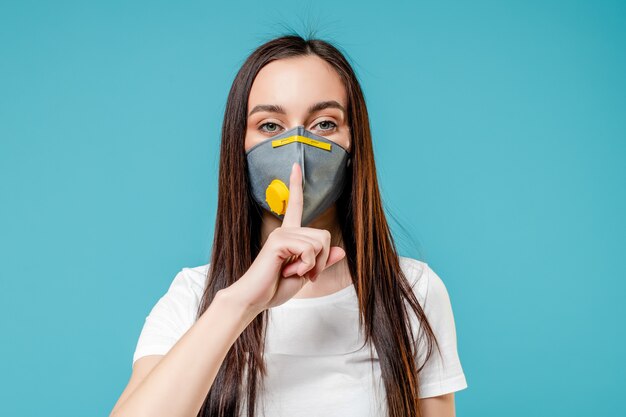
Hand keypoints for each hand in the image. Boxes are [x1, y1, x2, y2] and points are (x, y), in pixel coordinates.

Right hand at [226, 162, 345, 313]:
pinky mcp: (278, 241)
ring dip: (313, 265)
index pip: (295, 205)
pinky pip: (309, 250)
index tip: (296, 166)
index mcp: (289, 235)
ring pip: (320, 243)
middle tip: (305, 274)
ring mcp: (281, 233)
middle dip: (321, 260)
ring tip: (294, 273)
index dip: (296, 186)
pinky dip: (306, 266)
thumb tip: (340, 250)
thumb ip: (321, 262)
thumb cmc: (274, 288)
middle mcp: (285, 230)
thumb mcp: (305, 275)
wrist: (254, 299)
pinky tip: (289, 272)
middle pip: (324, 235)